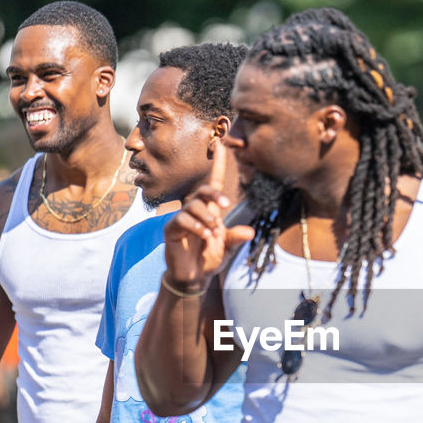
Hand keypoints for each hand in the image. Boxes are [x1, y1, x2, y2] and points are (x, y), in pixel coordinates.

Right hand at [162, 140, 253, 286]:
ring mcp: (182, 218)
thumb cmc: (209, 258)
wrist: (194, 277)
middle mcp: (195, 210)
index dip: (218, 165)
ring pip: (193, 206)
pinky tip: (204, 237)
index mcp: (210, 211)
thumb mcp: (227, 247)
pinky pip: (182, 220)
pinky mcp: (171, 229)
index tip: (221, 145)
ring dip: (207, 219)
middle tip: (225, 206)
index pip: (213, 183)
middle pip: (203, 191)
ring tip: (213, 234)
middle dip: (214, 195)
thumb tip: (250, 232)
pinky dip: (196, 227)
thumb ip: (236, 238)